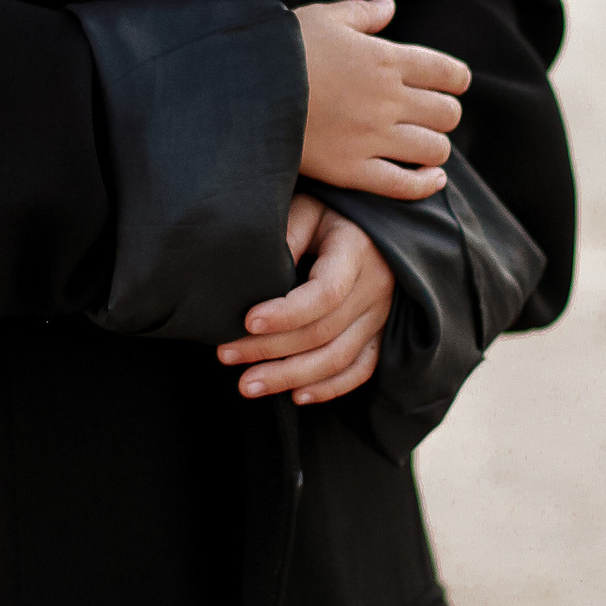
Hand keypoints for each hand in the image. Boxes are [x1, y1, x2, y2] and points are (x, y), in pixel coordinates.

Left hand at [218, 193, 395, 403]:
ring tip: (247, 385)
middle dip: (270, 349)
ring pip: (339, 358)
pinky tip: (295, 396)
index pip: (324, 293)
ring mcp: (380, 314)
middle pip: (323, 332)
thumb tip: (259, 275)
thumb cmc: (327, 214)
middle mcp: (375, 287)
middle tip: (225, 355)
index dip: (285, 313)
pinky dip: (329, 388)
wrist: (373, 225)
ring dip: (290, 377)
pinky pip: (360, 370)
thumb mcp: (307, 209)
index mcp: (356, 250)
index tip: (246, 321)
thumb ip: (287, 235)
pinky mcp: (380, 333)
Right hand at [294, 0, 468, 201]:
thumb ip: (361, 14)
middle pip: (448, 113)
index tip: (454, 83)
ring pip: (434, 149)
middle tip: (430, 114)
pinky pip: (404, 184)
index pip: (446, 71)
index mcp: (385, 59)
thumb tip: (389, 5)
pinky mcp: (351, 170)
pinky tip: (432, 178)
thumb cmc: (280, 49)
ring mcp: (371, 137)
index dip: (457, 79)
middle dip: (444, 113)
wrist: (242, 89)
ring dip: (434, 147)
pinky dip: (425, 184)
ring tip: (423, 144)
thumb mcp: (322, 19)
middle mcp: (387, 99)